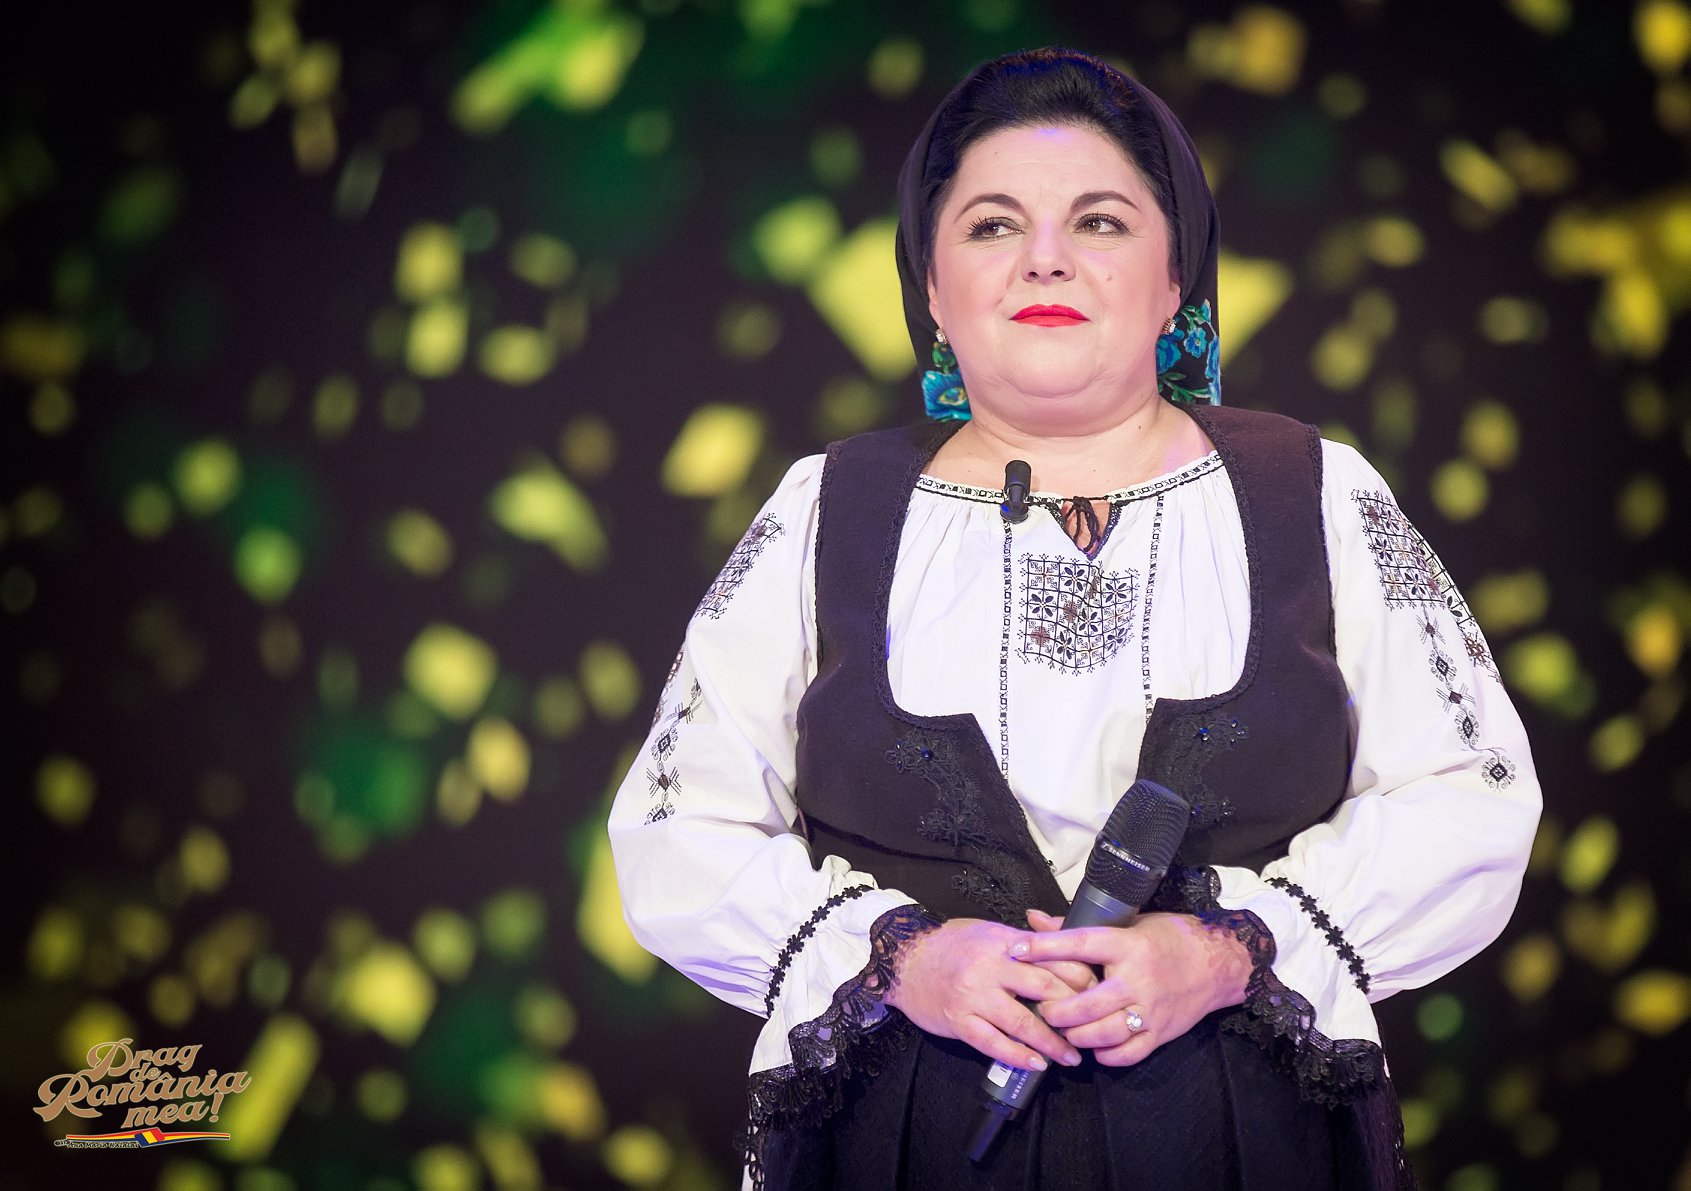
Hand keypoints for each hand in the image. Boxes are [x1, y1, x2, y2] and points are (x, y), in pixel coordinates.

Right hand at [885, 917, 1083, 1071]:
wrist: (904, 960)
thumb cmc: (953, 944)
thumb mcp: (992, 931)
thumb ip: (1029, 939)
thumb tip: (1069, 938)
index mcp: (1005, 941)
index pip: (1054, 958)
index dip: (1081, 978)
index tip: (1097, 994)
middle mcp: (991, 966)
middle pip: (1045, 989)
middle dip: (1074, 1013)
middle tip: (1092, 1029)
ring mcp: (973, 995)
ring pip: (1022, 1023)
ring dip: (1051, 1044)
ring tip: (1070, 1057)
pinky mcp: (958, 1020)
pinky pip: (993, 1042)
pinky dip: (1018, 1055)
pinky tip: (1036, 1064)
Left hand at [1009, 912, 1252, 1066]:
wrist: (1217, 963)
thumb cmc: (1167, 938)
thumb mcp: (1127, 923)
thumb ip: (1078, 926)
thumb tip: (1033, 919)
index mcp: (1127, 945)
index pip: (1080, 944)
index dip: (1045, 947)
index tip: (1017, 948)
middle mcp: (1137, 979)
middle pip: (1086, 1003)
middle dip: (1056, 1010)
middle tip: (1042, 1007)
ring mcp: (1150, 1010)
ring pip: (1103, 1033)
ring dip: (1076, 1035)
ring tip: (1064, 1028)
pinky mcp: (1161, 1033)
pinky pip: (1127, 1053)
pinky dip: (1105, 1054)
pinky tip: (1093, 1047)